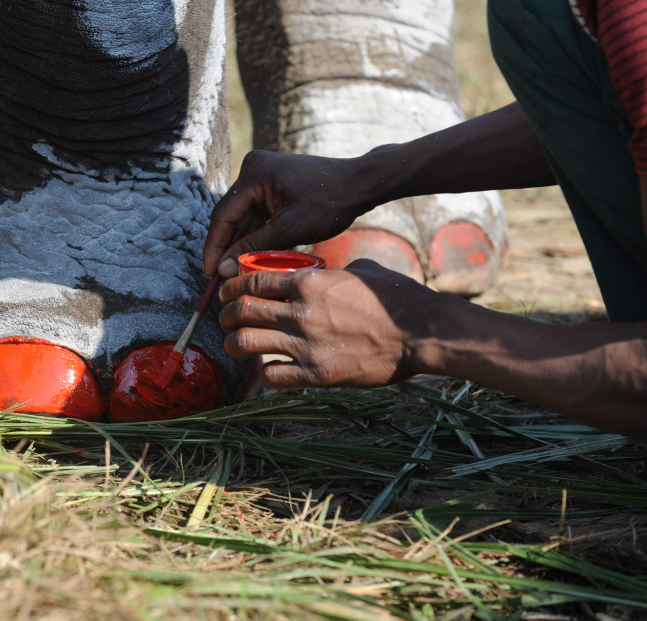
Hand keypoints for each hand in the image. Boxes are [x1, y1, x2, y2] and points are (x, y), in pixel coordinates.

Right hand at [203, 150, 387, 277]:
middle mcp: (253, 169)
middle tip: (220, 277)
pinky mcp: (272, 184)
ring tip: (235, 272)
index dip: (215, 247)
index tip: (209, 272)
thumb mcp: (290, 229)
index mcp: (254, 173)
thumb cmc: (331, 202)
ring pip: (244, 217)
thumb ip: (254, 248)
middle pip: (232, 216)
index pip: (224, 215)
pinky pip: (257, 213)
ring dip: (242, 242)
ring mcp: (262, 176)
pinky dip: (256, 234)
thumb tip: (224, 269)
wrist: (361, 183)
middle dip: (227, 247)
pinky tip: (252, 256)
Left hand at [217, 259, 431, 389]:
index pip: (253, 281)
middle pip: (242, 311)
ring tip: (234, 344)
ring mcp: (306, 344)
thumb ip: (332, 271)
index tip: (225, 292)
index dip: (232, 287)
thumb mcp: (361, 270)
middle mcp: (301, 311)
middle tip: (225, 319)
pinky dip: (263, 373)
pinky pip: (272, 376)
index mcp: (310, 281)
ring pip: (246, 343)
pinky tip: (268, 369)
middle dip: (226, 315)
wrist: (421, 332)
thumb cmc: (397, 297)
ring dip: (234, 344)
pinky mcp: (317, 374)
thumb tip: (323, 272)